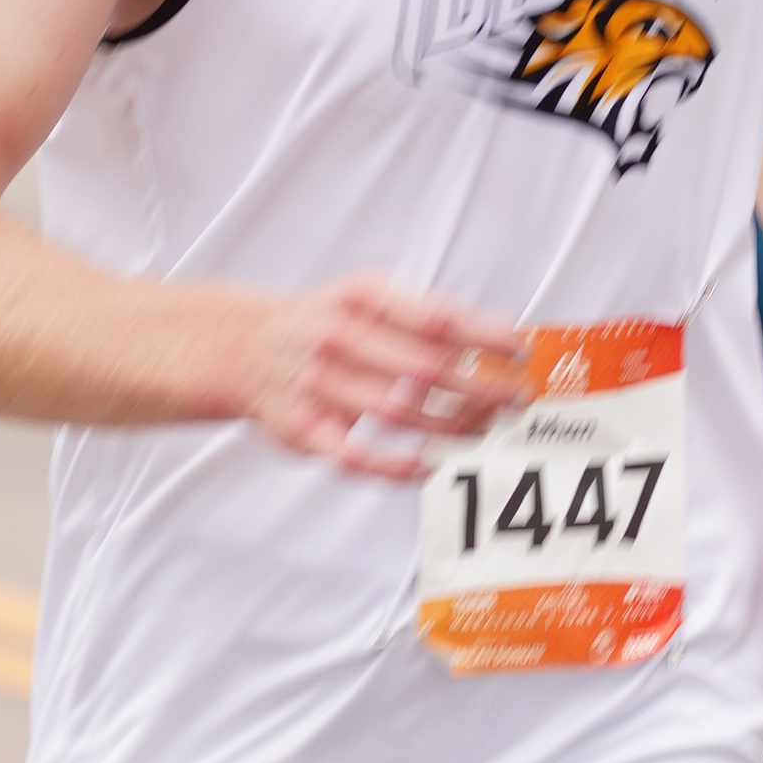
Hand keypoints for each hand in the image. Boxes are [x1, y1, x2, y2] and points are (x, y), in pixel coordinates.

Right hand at [240, 275, 526, 478]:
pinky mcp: (304, 429)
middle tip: (517, 400)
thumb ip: (422, 313)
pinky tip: (434, 466)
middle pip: (424, 368)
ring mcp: (317, 384)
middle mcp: (337, 336)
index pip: (435, 317)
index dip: (484, 336)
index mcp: (359, 297)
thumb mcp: (364, 296)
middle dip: (480, 387)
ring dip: (450, 428)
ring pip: (397, 413)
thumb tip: (498, 333)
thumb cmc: (322, 322)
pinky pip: (358, 456)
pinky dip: (399, 466)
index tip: (520, 352)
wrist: (241, 347)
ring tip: (486, 434)